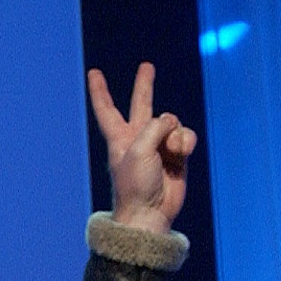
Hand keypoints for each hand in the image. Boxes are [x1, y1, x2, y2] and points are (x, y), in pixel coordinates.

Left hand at [87, 62, 196, 232]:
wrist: (150, 214)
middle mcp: (138, 138)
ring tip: (172, 153)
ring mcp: (158, 146)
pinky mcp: (177, 155)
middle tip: (147, 66)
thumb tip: (171, 122)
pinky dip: (186, 142)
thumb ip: (154, 127)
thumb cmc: (136, 184)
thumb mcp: (138, 149)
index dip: (100, 90)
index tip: (94, 73)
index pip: (106, 108)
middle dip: (144, 85)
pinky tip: (182, 153)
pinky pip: (185, 136)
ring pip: (172, 122)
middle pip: (141, 104)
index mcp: (118, 137)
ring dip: (175, 134)